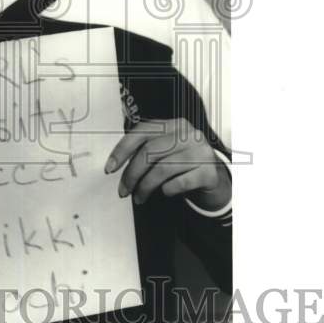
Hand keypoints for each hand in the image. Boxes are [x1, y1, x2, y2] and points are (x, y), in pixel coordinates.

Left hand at [105, 118, 230, 209]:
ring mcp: (200, 151)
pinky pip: (180, 182)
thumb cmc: (183, 164)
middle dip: (132, 174)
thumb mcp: (166, 152)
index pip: (142, 132)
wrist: (213, 178)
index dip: (122, 150)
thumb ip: (145, 151)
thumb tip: (116, 165)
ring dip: (145, 187)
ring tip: (139, 197)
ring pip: (162, 168)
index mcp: (173, 125)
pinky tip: (165, 192)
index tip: (110, 168)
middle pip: (150, 151)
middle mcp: (188, 134)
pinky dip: (168, 190)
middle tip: (124, 190)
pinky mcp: (209, 171)